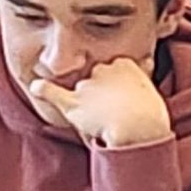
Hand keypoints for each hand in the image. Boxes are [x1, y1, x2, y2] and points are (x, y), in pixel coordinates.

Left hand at [26, 57, 173, 148]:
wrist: (139, 129)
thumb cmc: (151, 117)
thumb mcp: (154, 89)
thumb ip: (143, 76)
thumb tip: (146, 61)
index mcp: (124, 63)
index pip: (114, 69)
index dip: (116, 86)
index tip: (122, 98)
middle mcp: (102, 69)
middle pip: (95, 78)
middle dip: (99, 92)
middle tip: (111, 112)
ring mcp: (86, 86)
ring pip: (81, 91)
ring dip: (85, 104)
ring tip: (100, 123)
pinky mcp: (73, 104)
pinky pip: (52, 92)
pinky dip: (43, 89)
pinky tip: (36, 86)